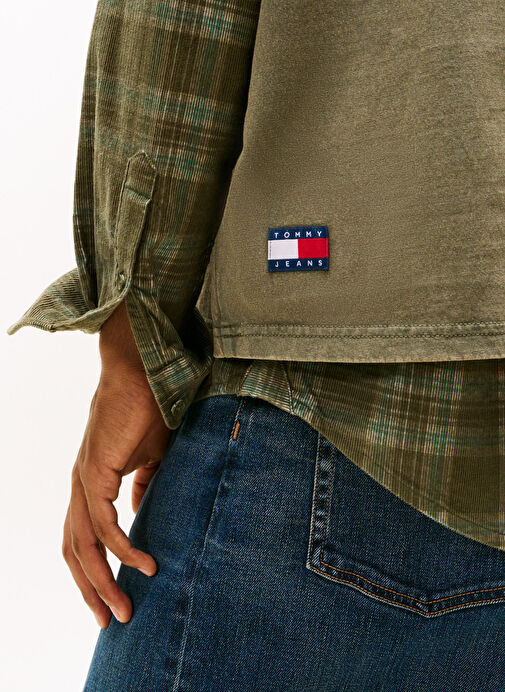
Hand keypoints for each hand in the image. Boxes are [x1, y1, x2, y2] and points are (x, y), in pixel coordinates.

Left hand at [62, 300, 171, 628]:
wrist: (144, 372)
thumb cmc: (148, 410)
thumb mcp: (152, 458)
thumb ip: (145, 485)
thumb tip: (142, 512)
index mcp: (91, 484)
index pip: (83, 538)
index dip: (94, 570)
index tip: (115, 598)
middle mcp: (80, 486)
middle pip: (73, 550)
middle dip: (90, 589)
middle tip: (112, 620)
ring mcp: (84, 479)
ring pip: (81, 544)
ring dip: (101, 580)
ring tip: (125, 606)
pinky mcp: (95, 471)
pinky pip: (104, 522)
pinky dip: (122, 548)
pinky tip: (143, 564)